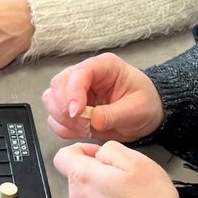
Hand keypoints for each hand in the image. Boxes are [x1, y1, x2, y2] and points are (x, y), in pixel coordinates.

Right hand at [42, 52, 163, 141]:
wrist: (147, 116)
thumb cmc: (145, 104)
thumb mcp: (137, 109)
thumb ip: (114, 114)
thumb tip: (92, 119)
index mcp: (103, 67)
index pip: (78, 74)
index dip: (73, 93)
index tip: (77, 113)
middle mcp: (84, 76)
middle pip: (57, 85)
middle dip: (64, 108)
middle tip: (83, 124)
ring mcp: (74, 92)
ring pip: (50, 100)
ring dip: (62, 118)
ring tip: (85, 128)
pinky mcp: (69, 108)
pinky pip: (54, 118)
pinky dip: (63, 128)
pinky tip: (81, 131)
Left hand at [53, 142, 181, 197]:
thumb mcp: (137, 161)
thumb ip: (111, 150)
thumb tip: (100, 152)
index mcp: (82, 176)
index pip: (63, 155)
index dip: (82, 149)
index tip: (100, 153)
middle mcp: (77, 196)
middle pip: (78, 173)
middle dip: (99, 169)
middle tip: (124, 174)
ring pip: (89, 191)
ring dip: (105, 187)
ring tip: (130, 192)